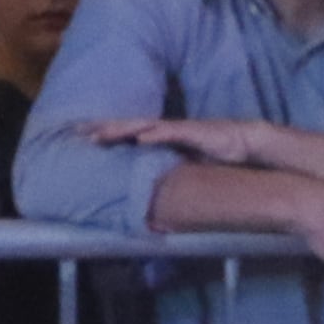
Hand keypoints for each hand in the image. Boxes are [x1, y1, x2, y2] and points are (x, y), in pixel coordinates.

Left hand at [83, 116, 275, 166]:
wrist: (244, 144)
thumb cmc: (214, 154)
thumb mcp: (186, 167)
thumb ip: (169, 175)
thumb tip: (153, 197)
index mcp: (162, 136)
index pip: (129, 132)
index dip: (107, 133)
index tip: (84, 136)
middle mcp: (166, 129)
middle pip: (129, 126)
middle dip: (104, 128)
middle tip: (79, 132)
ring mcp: (178, 128)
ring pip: (143, 126)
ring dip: (121, 129)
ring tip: (100, 134)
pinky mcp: (193, 131)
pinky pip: (170, 132)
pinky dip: (154, 133)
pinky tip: (139, 136)